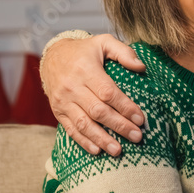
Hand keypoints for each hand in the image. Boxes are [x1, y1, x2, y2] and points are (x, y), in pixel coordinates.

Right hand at [42, 35, 146, 155]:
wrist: (52, 57)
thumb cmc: (84, 51)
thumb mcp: (103, 42)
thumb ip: (123, 52)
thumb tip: (141, 66)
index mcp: (86, 70)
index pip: (108, 92)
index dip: (125, 106)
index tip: (140, 119)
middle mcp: (73, 87)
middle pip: (98, 111)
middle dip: (119, 126)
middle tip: (137, 137)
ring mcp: (63, 101)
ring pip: (84, 124)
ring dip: (102, 139)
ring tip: (118, 150)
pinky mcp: (58, 112)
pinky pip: (70, 129)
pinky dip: (84, 141)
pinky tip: (97, 150)